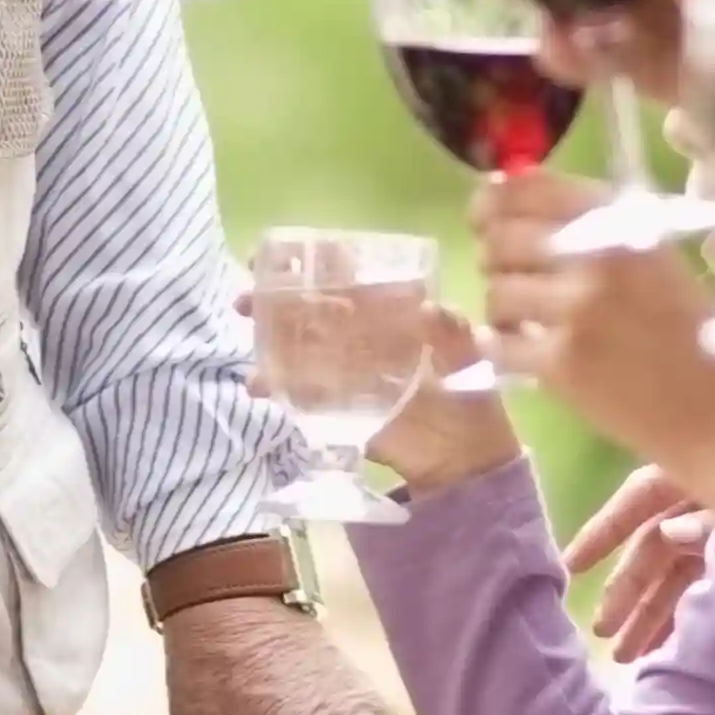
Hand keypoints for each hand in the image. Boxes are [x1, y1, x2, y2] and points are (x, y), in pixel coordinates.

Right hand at [241, 277, 516, 487]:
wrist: (463, 459)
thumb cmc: (469, 398)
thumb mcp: (468, 358)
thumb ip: (453, 331)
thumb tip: (429, 307)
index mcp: (390, 315)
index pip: (346, 278)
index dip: (314, 264)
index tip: (281, 255)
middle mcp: (361, 336)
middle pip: (309, 309)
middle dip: (274, 297)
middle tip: (245, 296)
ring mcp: (343, 371)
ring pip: (296, 345)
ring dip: (267, 336)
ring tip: (247, 333)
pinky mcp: (334, 405)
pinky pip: (297, 389)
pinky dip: (275, 384)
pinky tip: (259, 384)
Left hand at [471, 168, 714, 507]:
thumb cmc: (692, 330)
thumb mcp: (655, 254)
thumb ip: (594, 222)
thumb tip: (512, 189)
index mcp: (623, 221)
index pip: (531, 188)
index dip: (494, 199)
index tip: (485, 214)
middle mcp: (599, 256)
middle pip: (501, 238)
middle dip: (494, 258)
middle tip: (510, 276)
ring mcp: (578, 310)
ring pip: (496, 293)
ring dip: (502, 308)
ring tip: (527, 321)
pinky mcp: (563, 364)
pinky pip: (499, 345)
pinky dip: (502, 349)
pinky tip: (521, 352)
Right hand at [559, 467, 714, 660]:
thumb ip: (709, 520)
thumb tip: (667, 535)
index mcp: (701, 474)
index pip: (639, 498)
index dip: (603, 531)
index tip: (571, 566)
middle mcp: (704, 499)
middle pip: (655, 543)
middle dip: (627, 590)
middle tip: (601, 631)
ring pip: (676, 569)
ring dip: (651, 610)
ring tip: (627, 655)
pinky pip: (704, 581)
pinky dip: (686, 610)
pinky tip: (665, 643)